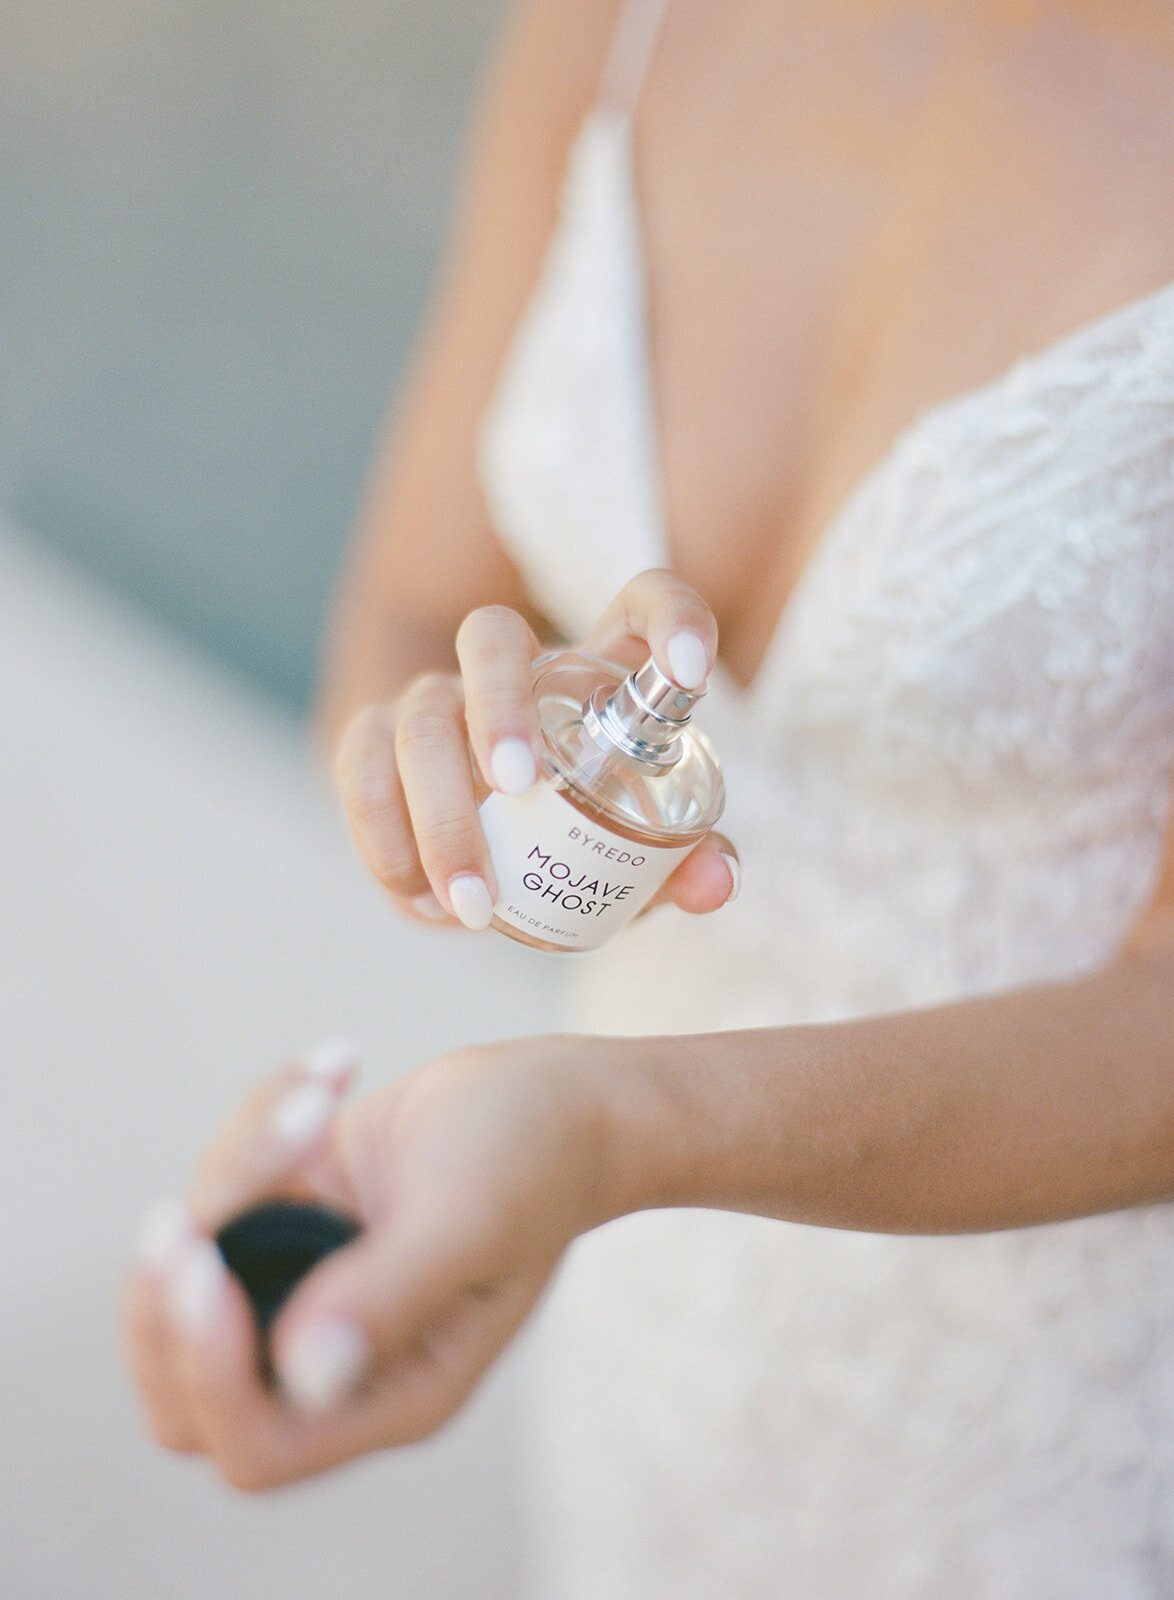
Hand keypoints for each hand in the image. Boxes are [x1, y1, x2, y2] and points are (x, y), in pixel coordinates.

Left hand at [124, 1035, 616, 1489]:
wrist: (560, 1096)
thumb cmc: (536, 1158)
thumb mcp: (469, 1218)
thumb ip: (388, 1296)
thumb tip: (301, 1373)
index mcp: (397, 1392)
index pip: (259, 1443)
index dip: (210, 1373)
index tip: (206, 1267)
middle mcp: (341, 1360)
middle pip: (187, 1391)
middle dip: (167, 1301)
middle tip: (181, 1219)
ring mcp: (308, 1289)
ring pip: (192, 1273)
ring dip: (238, 1168)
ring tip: (328, 1090)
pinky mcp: (292, 1219)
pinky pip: (223, 1187)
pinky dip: (258, 1121)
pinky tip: (337, 1071)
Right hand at [333, 569, 739, 929]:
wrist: (482, 845)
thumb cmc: (581, 827)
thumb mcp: (638, 848)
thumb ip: (683, 862)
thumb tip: (716, 881)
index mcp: (597, 671)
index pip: (644, 602)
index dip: (673, 618)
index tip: (694, 670)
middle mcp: (511, 667)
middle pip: (489, 635)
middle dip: (498, 704)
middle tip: (517, 785)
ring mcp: (434, 699)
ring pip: (417, 718)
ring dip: (440, 812)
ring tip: (475, 905)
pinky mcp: (372, 744)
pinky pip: (360, 775)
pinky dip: (387, 845)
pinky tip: (426, 902)